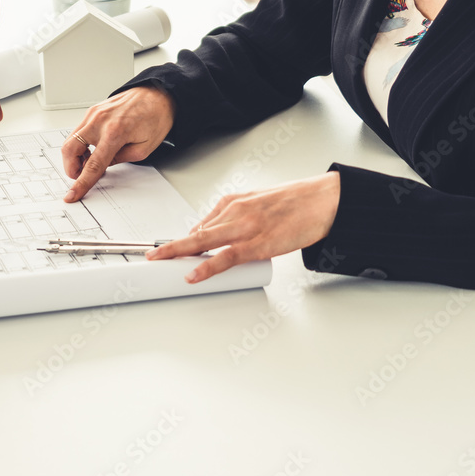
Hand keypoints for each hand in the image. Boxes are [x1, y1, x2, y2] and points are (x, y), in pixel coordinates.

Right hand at [61, 86, 175, 201]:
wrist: (157, 95)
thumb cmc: (155, 118)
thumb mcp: (143, 148)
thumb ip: (120, 159)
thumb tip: (102, 166)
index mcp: (115, 133)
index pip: (92, 165)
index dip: (81, 183)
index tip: (72, 194)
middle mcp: (99, 121)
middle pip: (70, 150)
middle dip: (71, 168)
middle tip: (81, 175)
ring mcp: (93, 114)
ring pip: (70, 140)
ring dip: (76, 156)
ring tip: (91, 160)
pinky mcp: (92, 111)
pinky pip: (78, 131)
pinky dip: (80, 144)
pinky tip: (94, 149)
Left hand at [147, 172, 340, 282]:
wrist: (323, 201)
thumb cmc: (296, 203)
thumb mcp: (259, 203)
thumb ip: (237, 217)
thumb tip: (219, 234)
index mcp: (234, 201)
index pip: (201, 224)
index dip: (183, 240)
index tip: (169, 249)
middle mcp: (234, 212)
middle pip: (195, 233)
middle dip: (171, 246)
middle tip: (152, 255)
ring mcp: (244, 228)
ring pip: (203, 243)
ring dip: (178, 254)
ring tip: (159, 263)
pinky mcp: (257, 244)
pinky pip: (225, 258)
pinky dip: (206, 267)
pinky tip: (192, 274)